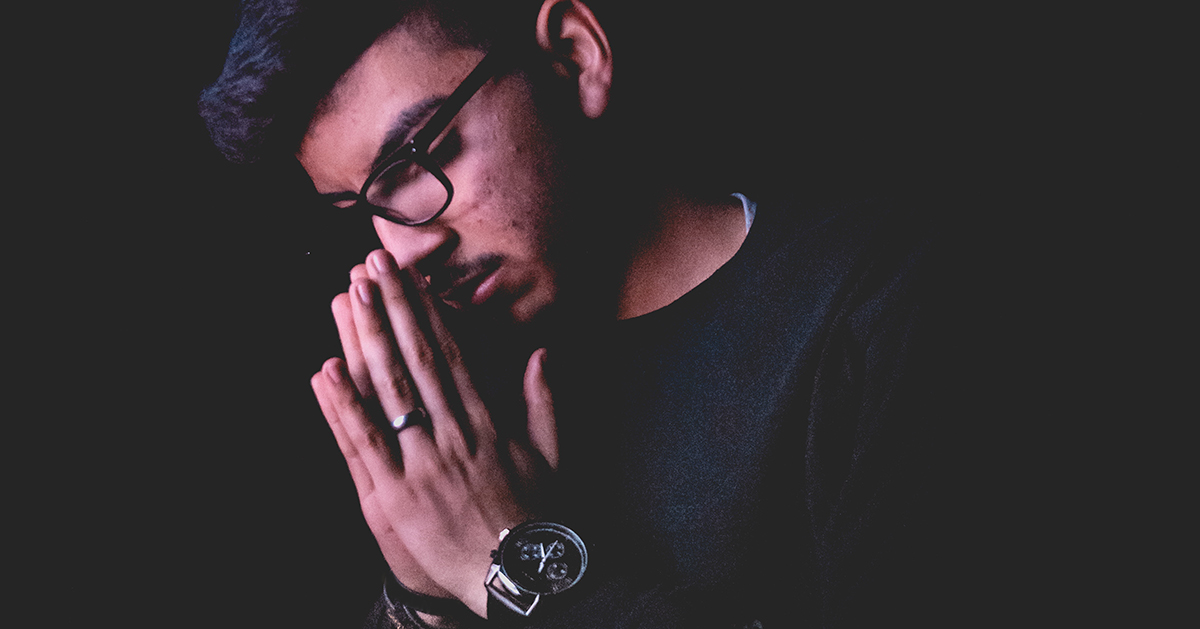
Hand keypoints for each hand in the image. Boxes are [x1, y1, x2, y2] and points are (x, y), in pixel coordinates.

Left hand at [311, 250, 557, 617]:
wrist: (513, 573)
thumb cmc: (533, 515)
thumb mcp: (549, 454)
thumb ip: (543, 401)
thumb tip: (540, 353)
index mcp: (486, 423)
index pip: (450, 355)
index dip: (426, 313)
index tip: (409, 279)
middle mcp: (451, 435)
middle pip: (416, 360)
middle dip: (391, 310)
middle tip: (371, 268)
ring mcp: (420, 465)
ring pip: (388, 392)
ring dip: (365, 341)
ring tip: (347, 299)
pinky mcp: (393, 497)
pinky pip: (363, 444)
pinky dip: (343, 407)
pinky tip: (326, 371)